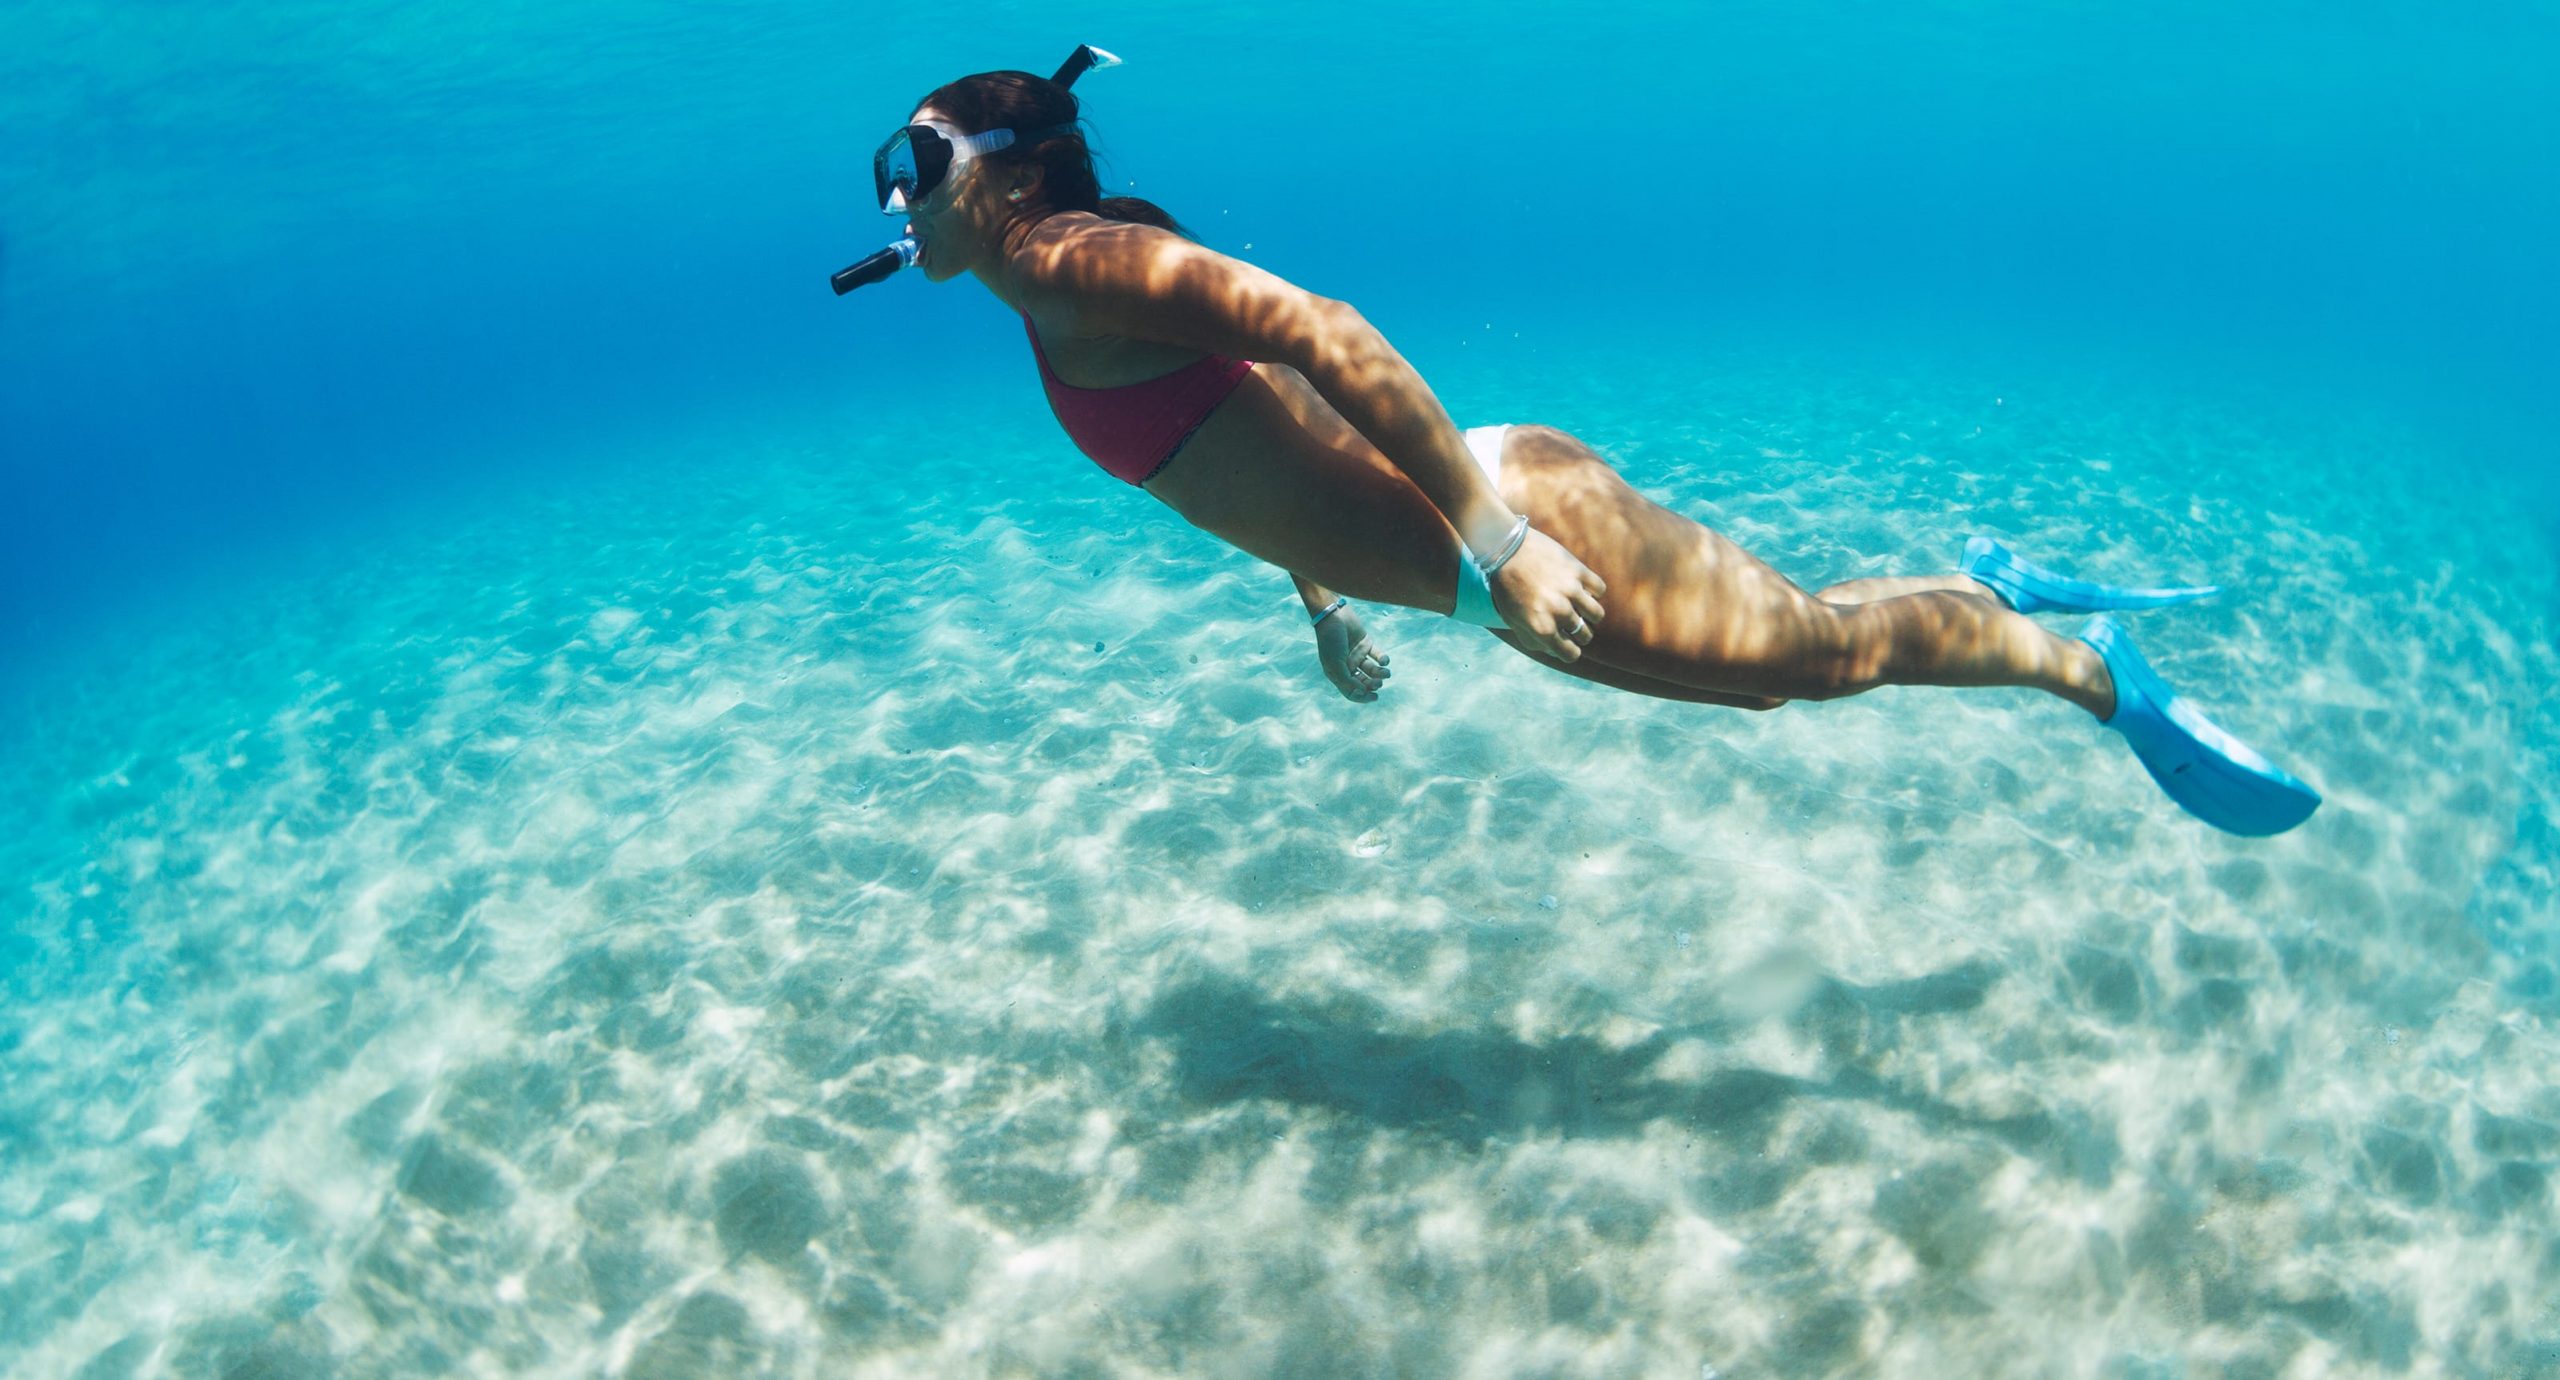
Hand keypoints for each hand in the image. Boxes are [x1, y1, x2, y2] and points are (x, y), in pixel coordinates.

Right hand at [1314, 605, 1392, 701]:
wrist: (1333, 616)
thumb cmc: (1330, 640)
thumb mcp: (1335, 664)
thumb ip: (1347, 681)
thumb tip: (1362, 693)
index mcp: (1337, 674)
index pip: (1351, 692)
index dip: (1363, 697)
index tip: (1374, 697)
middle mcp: (1348, 666)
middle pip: (1364, 682)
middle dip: (1373, 685)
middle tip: (1379, 683)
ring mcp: (1357, 655)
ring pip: (1372, 670)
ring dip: (1381, 674)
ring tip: (1386, 673)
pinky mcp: (1365, 644)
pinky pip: (1377, 655)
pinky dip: (1383, 659)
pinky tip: (1384, 661)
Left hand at [1489, 527, 1606, 661]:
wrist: (1505, 548)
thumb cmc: (1506, 586)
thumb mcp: (1512, 619)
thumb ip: (1532, 639)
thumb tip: (1554, 651)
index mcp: (1541, 628)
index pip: (1570, 654)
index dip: (1570, 651)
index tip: (1569, 644)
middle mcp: (1559, 612)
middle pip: (1585, 636)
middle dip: (1580, 634)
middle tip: (1573, 624)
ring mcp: (1570, 591)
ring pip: (1597, 614)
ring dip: (1590, 614)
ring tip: (1580, 607)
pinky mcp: (1578, 571)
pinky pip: (1599, 589)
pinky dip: (1593, 590)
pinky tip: (1582, 588)